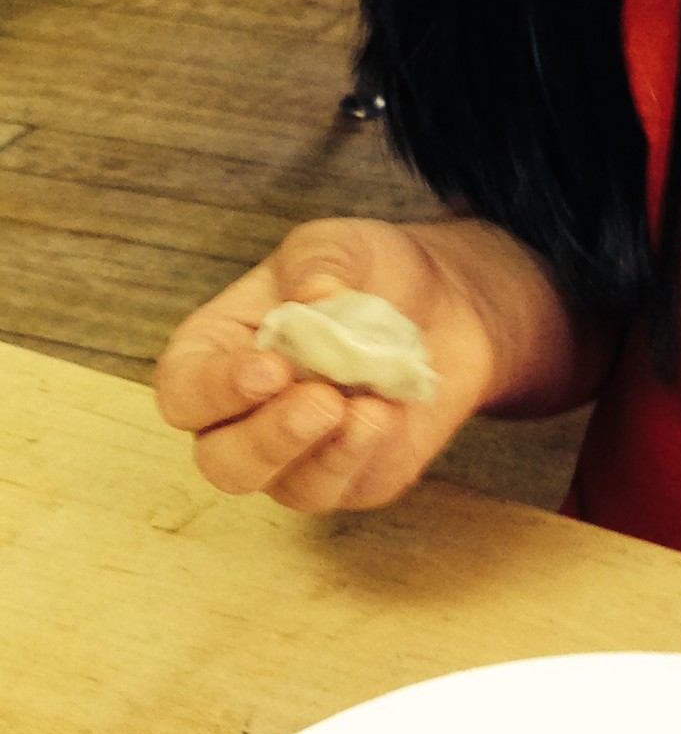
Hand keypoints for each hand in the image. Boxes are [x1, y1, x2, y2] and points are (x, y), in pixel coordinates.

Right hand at [155, 218, 498, 514]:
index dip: (215, 389)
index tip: (271, 369)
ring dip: (324, 454)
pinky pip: (341, 487)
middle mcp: (243, 416)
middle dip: (268, 438)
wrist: (444, 302)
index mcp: (216, 353)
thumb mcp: (338, 246)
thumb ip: (317, 263)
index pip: (184, 391)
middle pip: (222, 460)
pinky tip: (388, 416)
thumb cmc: (366, 272)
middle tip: (320, 401)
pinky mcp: (349, 477)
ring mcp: (294, 456)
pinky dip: (363, 455)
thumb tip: (314, 294)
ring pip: (282, 486)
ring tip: (369, 410)